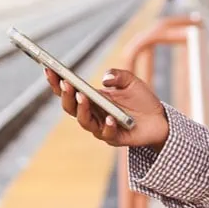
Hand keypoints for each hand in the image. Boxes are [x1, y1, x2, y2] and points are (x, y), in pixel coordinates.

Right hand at [45, 68, 168, 149]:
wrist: (160, 119)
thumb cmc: (141, 99)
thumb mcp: (131, 81)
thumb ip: (118, 75)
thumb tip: (105, 79)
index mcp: (91, 98)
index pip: (69, 91)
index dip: (56, 82)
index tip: (49, 69)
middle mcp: (92, 114)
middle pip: (70, 108)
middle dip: (66, 95)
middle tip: (66, 83)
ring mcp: (101, 127)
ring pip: (84, 122)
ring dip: (82, 109)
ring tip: (83, 97)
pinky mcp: (115, 138)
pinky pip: (107, 134)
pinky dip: (107, 125)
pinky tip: (110, 117)